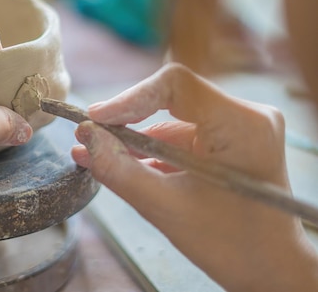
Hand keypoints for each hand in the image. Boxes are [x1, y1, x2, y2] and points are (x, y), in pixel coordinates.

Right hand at [72, 63, 317, 290]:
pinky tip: (122, 163)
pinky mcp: (231, 140)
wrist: (271, 271)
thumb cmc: (232, 246)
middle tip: (89, 138)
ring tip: (96, 154)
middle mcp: (247, 116)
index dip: (129, 98)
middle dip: (127, 121)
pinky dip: (152, 151)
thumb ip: (119, 170)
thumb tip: (85, 138)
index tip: (96, 120)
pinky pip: (182, 136)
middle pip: (171, 100)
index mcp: (242, 125)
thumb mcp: (165, 208)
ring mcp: (241, 127)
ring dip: (135, 140)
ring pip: (172, 119)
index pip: (175, 86)